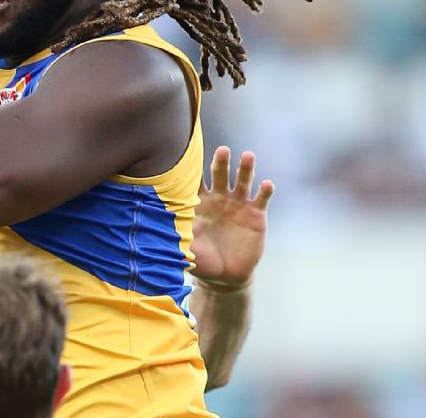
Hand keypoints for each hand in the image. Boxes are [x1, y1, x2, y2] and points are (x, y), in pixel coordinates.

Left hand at [191, 146, 272, 288]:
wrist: (226, 276)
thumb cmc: (201, 260)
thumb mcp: (188, 249)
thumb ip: (177, 237)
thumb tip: (158, 231)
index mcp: (200, 203)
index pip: (196, 181)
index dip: (194, 169)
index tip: (191, 155)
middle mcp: (220, 198)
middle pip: (220, 174)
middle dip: (221, 162)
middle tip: (223, 150)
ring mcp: (239, 204)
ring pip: (243, 181)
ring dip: (246, 168)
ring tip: (248, 156)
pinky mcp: (256, 214)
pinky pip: (261, 199)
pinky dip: (265, 190)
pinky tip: (266, 184)